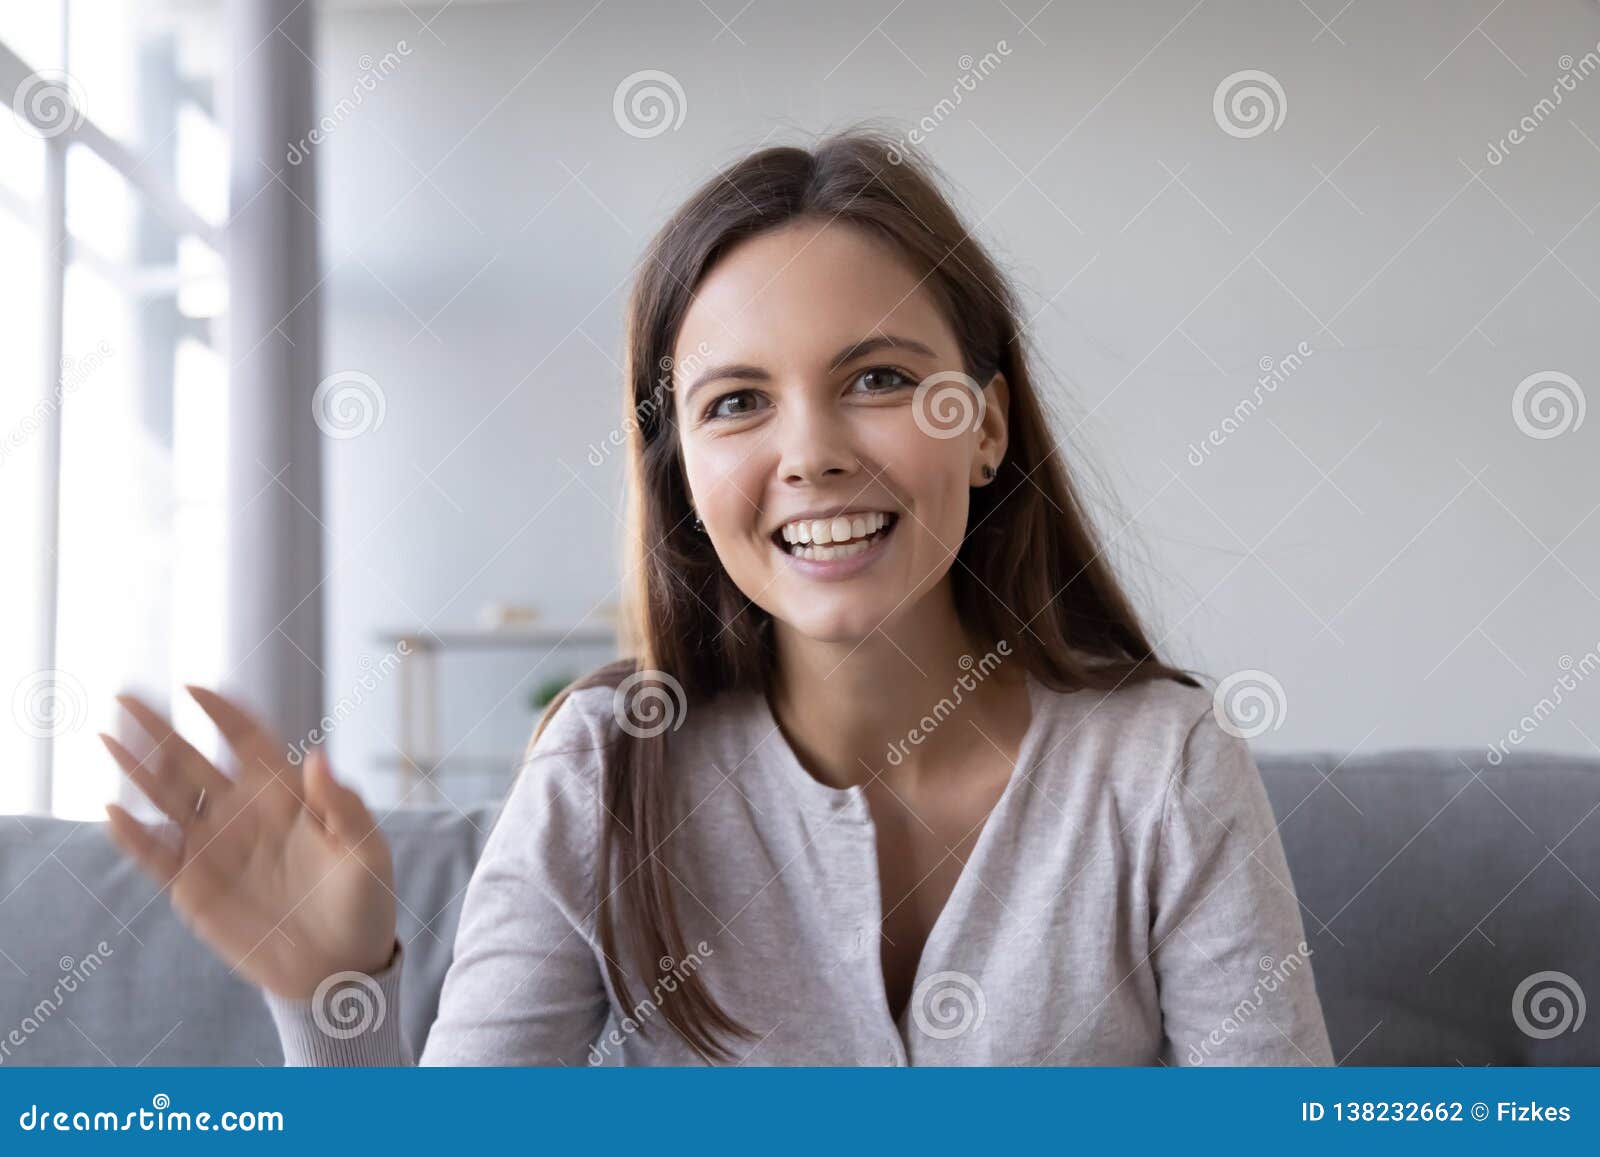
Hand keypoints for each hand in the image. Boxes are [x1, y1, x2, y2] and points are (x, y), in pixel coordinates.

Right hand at [99, 686, 396, 999]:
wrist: (341, 966)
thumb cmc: (364, 903)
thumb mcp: (367, 852)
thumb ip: (343, 806)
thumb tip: (318, 756)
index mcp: (284, 795)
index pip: (246, 740)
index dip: (221, 712)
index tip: (193, 687)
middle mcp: (243, 813)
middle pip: (193, 759)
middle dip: (160, 727)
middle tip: (126, 694)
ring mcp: (215, 848)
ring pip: (166, 798)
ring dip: (136, 768)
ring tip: (107, 735)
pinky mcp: (194, 887)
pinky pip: (156, 856)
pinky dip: (133, 836)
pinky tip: (112, 811)